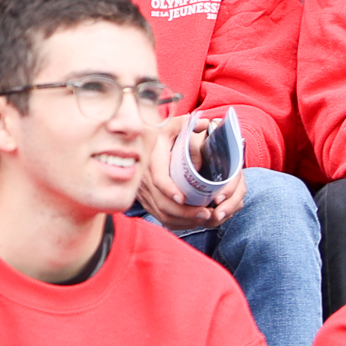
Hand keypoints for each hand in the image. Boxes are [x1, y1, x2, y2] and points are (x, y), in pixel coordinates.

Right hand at [134, 115, 242, 232]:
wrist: (137, 147)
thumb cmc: (161, 136)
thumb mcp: (171, 126)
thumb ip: (186, 123)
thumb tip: (203, 124)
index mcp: (152, 160)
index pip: (158, 178)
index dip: (169, 189)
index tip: (183, 198)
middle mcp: (145, 179)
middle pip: (162, 203)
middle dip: (185, 212)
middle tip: (207, 213)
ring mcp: (145, 193)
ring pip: (162, 214)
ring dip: (184, 220)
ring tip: (205, 218)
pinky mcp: (148, 202)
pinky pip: (161, 218)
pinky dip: (178, 223)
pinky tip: (193, 221)